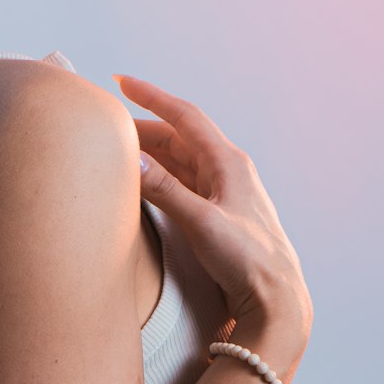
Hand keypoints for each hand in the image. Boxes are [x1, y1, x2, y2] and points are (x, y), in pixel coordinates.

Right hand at [113, 73, 313, 351]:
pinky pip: (182, 183)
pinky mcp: (217, 214)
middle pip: (178, 137)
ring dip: (150, 153)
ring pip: (179, 161)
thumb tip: (132, 159)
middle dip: (142, 128)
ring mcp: (223, 193)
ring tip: (118, 151)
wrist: (275, 301)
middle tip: (108, 128)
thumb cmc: (248, 262)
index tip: (121, 83)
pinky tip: (143, 182)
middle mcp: (227, 172)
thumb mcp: (201, 222)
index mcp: (228, 163)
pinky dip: (159, 176)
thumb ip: (165, 190)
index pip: (183, 116)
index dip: (151, 96)